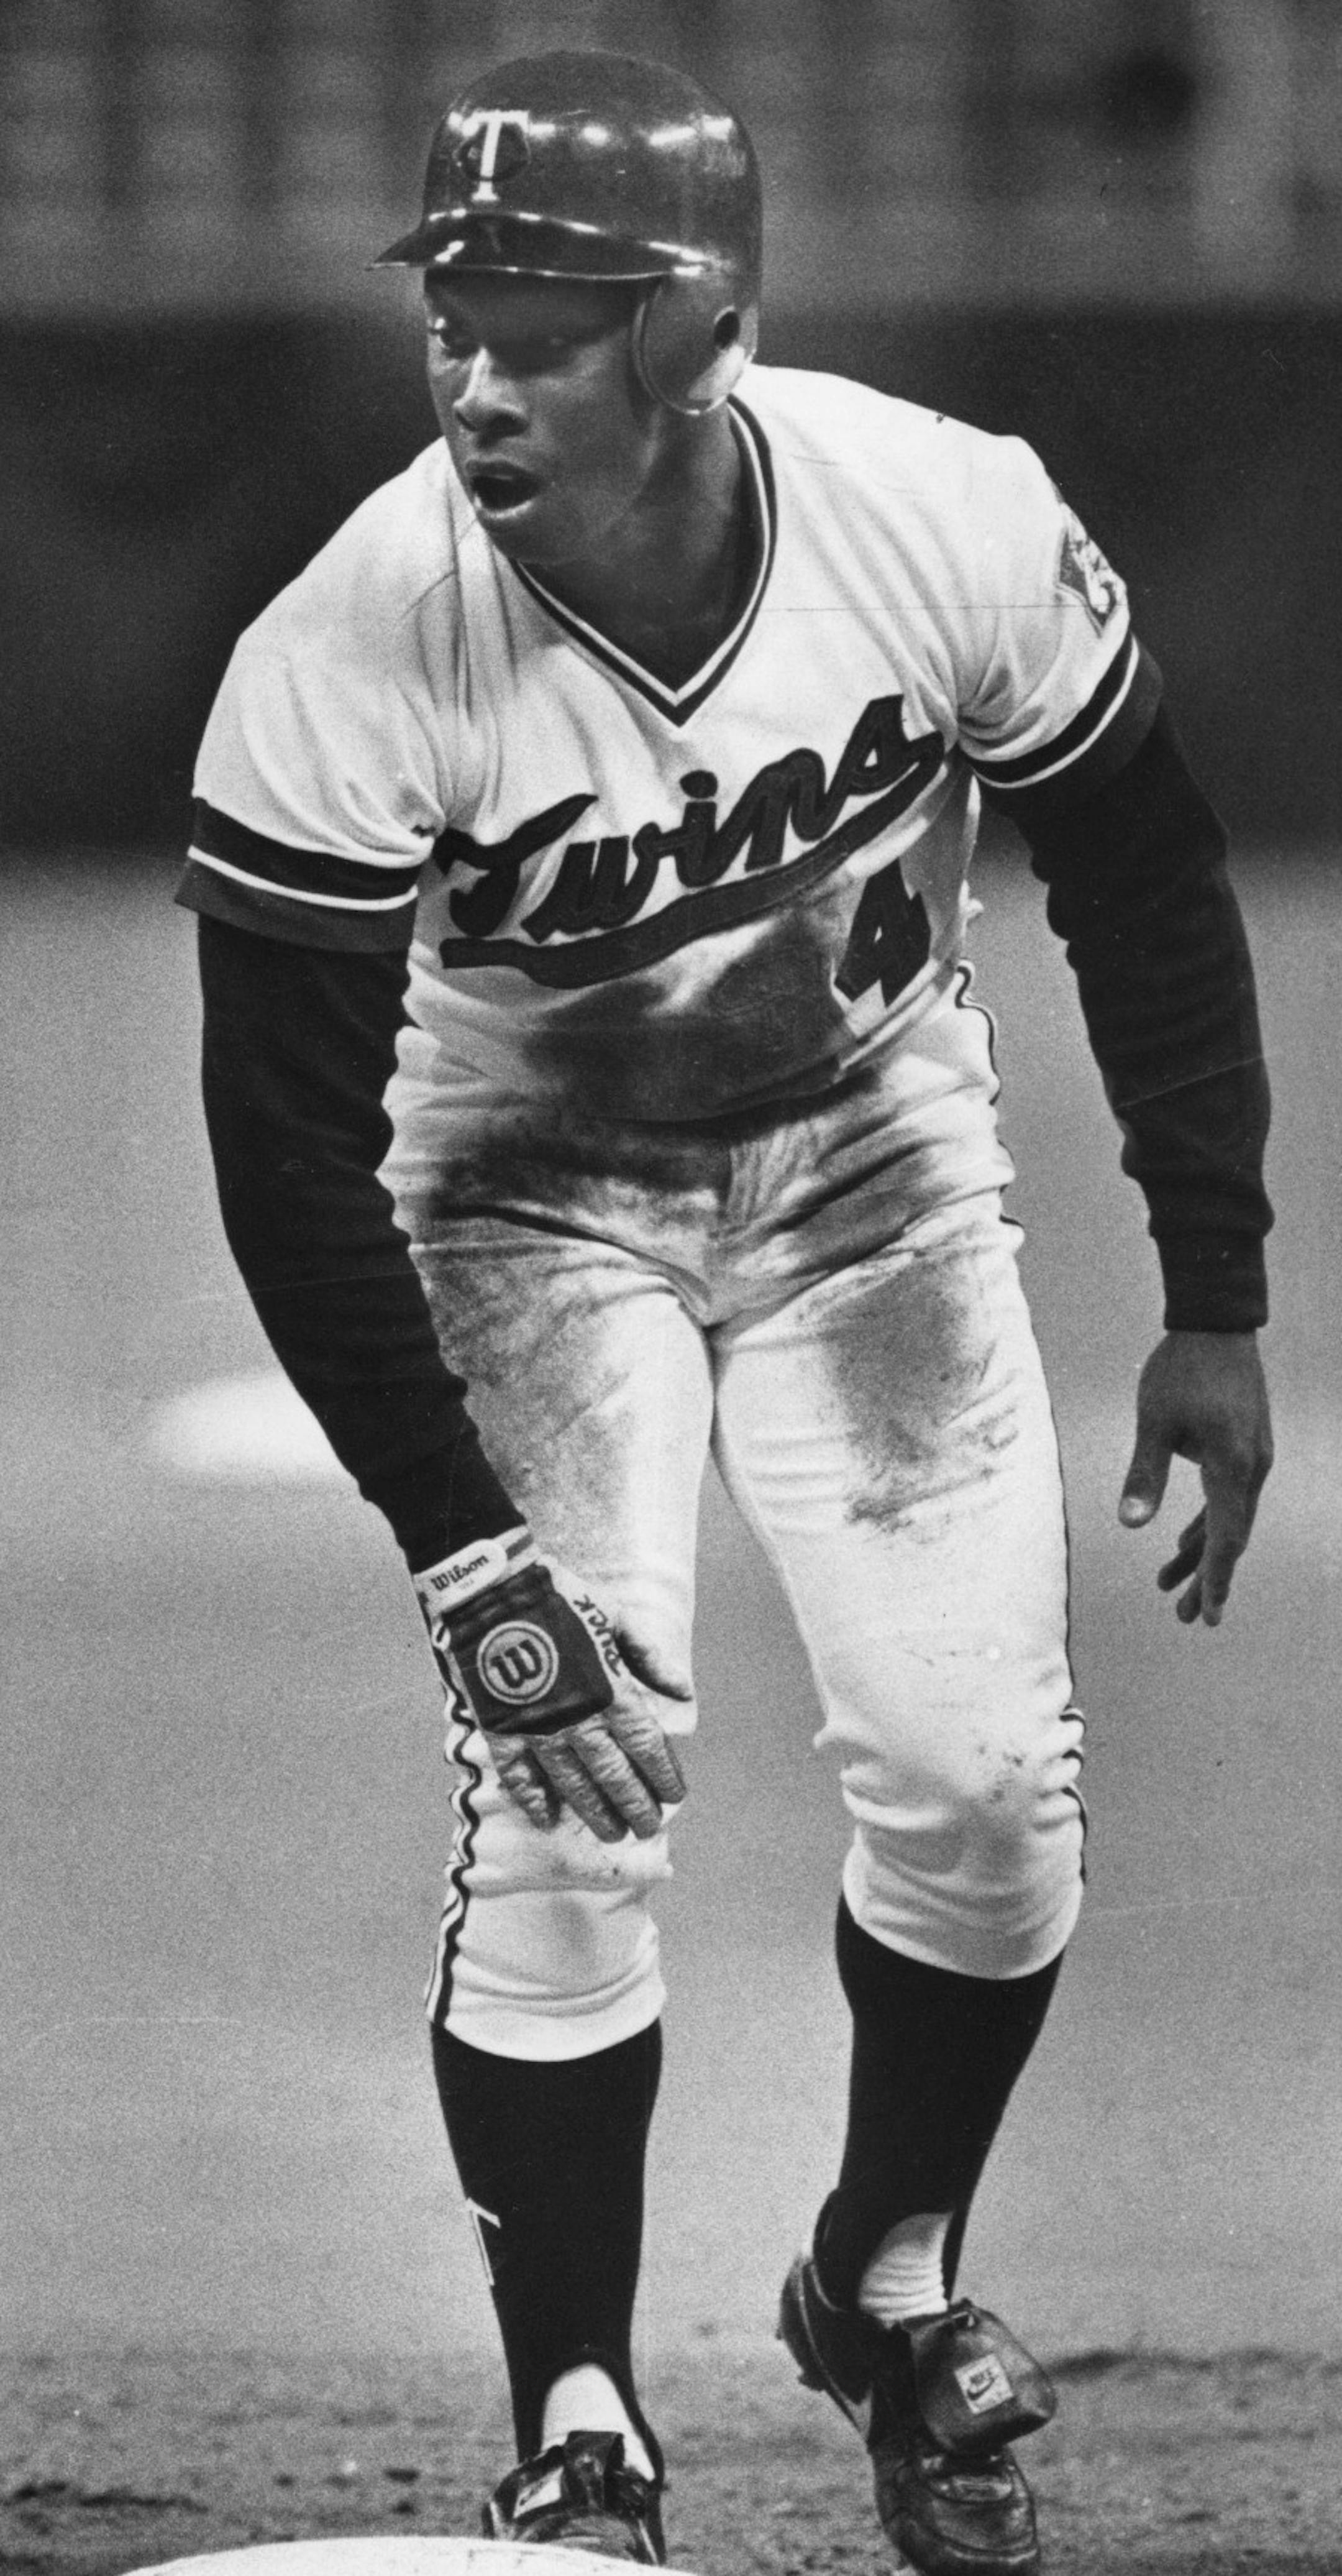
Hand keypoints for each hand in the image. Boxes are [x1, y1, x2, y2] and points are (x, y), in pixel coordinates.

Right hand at [414, 1534, 688, 1839]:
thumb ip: (650, 1659)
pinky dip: (533, 1798)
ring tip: (610, 1833)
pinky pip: (520, 1774)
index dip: (662, 1774)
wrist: (498, 1589)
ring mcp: (539, 1727)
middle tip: (647, 1827)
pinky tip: (547, 1818)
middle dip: (634, 1804)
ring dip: (593, 1810)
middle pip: (614, 1773)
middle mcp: (579, 1717)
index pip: (646, 1745)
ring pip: (572, 1782)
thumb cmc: (563, 1597)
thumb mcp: (618, 1618)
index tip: (675, 1796)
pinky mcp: (503, 1727)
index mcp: (611, 1689)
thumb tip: (683, 1692)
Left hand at [1118, 1331, 1272, 1625]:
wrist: (1216, 1324)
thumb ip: (1144, 1474)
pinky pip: (1227, 1497)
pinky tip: (1182, 1540)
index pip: (1225, 1538)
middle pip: (1230, 1536)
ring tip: (1169, 1586)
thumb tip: (1130, 1523)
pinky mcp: (1244, 1447)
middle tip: (1185, 1617)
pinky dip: (1206, 1522)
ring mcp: (1251, 1457)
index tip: (1208, 1616)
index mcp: (1232, 1467)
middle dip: (1206, 1577)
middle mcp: (1250, 1468)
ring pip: (1227, 1518)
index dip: (1215, 1579)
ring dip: (1201, 1552)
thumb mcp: (1154, 1422)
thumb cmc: (1181, 1370)